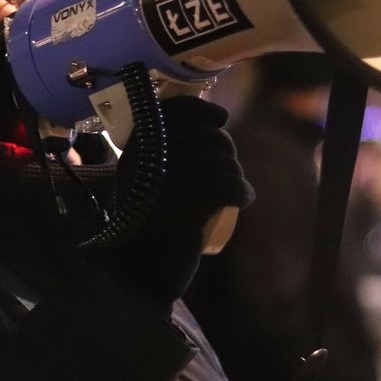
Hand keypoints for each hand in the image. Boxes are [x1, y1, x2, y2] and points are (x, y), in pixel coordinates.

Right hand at [110, 95, 252, 306]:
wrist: (141, 271)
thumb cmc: (149, 223)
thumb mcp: (146, 180)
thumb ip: (159, 150)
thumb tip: (210, 118)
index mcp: (136, 150)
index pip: (174, 111)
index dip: (202, 109)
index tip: (221, 117)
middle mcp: (148, 161)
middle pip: (204, 137)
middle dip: (226, 149)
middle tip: (228, 172)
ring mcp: (165, 184)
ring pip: (220, 162)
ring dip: (235, 174)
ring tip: (234, 191)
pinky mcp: (185, 210)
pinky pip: (227, 186)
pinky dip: (242, 191)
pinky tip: (244, 198)